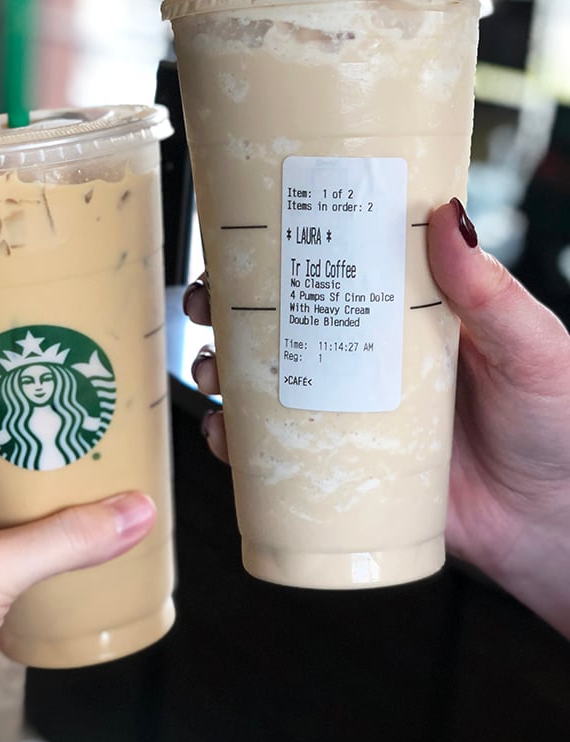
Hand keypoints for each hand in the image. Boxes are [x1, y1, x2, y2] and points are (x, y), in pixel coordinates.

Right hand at [183, 199, 569, 636]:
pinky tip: (225, 437)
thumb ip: (491, 291)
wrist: (556, 525)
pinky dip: (238, 445)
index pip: (335, 266)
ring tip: (210, 371)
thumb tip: (448, 216)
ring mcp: (351, 412)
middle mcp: (370, 357)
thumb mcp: (531, 347)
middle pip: (283, 320)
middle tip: (206, 302)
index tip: (242, 231)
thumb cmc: (558, 427)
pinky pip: (276, 454)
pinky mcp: (344, 469)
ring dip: (222, 371)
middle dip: (230, 308)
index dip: (283, 247)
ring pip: (267, 382)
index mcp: (407, 314)